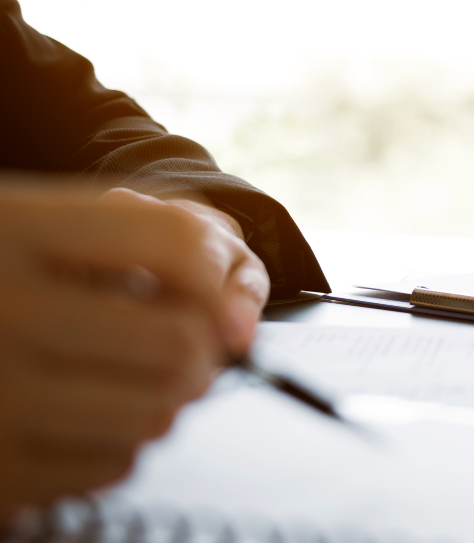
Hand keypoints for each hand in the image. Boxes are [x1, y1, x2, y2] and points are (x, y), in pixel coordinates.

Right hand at [0, 185, 269, 513]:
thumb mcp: (39, 222)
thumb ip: (152, 240)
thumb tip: (237, 323)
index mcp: (15, 226)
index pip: (179, 242)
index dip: (217, 272)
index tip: (212, 294)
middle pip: (181, 343)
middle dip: (198, 347)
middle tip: (174, 343)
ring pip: (159, 413)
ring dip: (164, 397)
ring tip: (124, 374)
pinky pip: (114, 464)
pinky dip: (118, 441)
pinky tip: (79, 411)